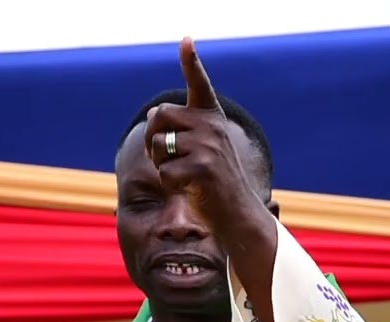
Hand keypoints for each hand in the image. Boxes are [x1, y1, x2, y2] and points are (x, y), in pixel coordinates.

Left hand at [143, 38, 271, 241]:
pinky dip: (170, 184)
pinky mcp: (202, 168)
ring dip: (160, 164)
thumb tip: (152, 113)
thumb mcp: (202, 150)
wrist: (238, 213)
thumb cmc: (214, 182)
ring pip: (158, 145)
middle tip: (163, 156)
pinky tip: (190, 188)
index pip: (199, 84)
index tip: (186, 41)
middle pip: (159, 115)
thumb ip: (181, 129)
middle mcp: (212, 126)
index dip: (191, 62)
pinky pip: (164, 171)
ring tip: (183, 174)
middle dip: (151, 137)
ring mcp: (208, 146)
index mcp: (212, 118)